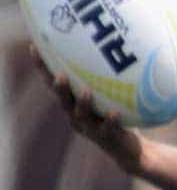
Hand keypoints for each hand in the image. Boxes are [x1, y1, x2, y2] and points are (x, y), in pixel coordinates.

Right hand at [31, 44, 143, 172]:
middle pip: (63, 100)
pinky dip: (110, 120)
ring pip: (82, 116)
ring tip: (86, 92)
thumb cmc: (117, 114)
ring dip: (83, 104)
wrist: (129, 149)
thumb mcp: (109, 93)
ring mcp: (91, 128)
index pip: (54, 83)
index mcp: (73, 103)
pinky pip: (108, 128)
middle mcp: (77, 116)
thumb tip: (117, 40)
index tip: (35, 48)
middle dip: (60, 88)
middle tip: (60, 75)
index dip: (44, 68)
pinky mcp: (108, 138)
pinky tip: (115, 113)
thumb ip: (106, 74)